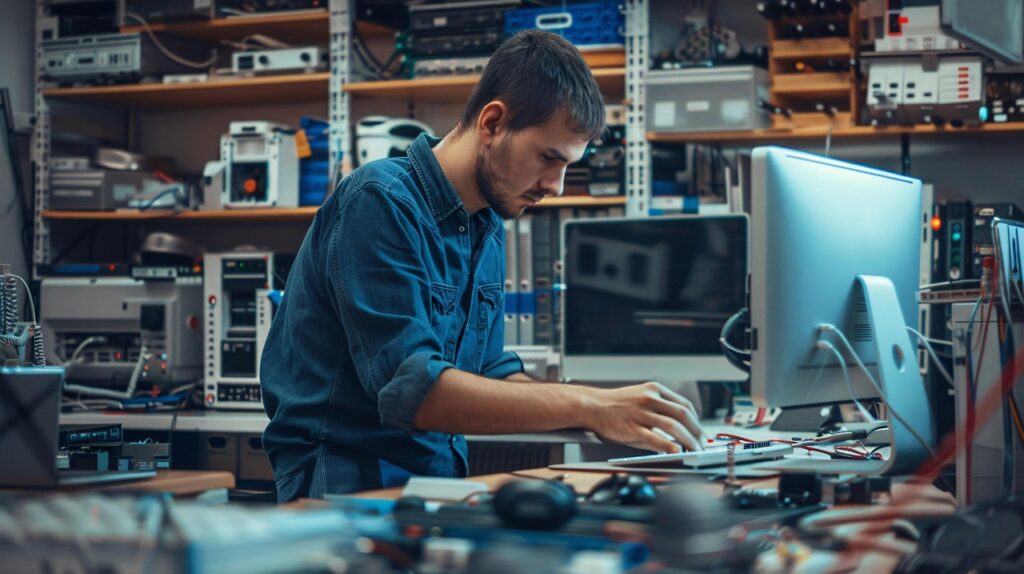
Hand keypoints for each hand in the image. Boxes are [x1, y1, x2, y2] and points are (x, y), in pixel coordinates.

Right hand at [579, 382, 704, 452]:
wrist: (591, 406)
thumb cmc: (614, 406)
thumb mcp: (639, 400)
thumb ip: (658, 413)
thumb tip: (675, 432)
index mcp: (654, 389)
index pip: (684, 405)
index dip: (696, 420)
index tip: (700, 431)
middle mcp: (650, 398)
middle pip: (683, 415)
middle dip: (697, 431)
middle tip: (702, 444)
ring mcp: (642, 412)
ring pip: (673, 426)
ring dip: (688, 440)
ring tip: (694, 450)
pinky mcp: (633, 427)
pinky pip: (655, 437)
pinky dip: (669, 445)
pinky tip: (676, 451)